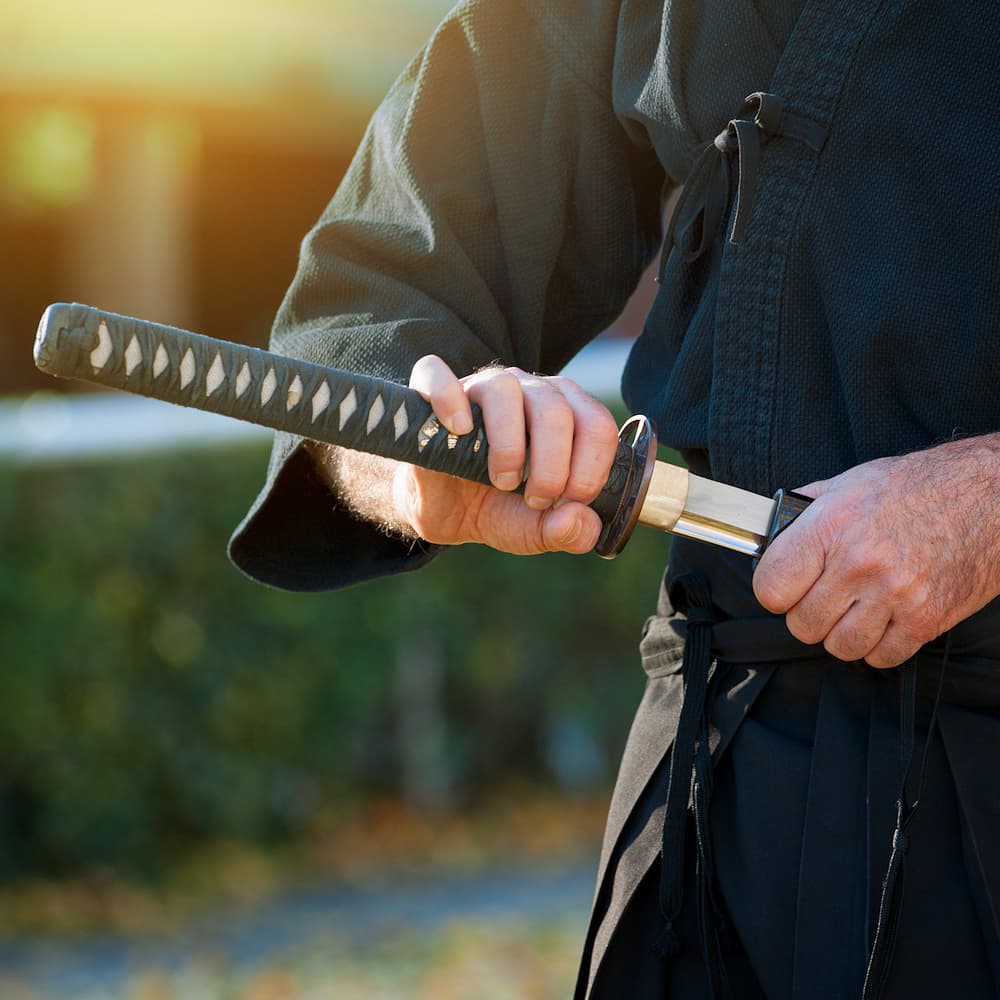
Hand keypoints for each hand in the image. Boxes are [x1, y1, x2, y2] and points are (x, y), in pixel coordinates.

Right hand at [392, 355, 619, 554]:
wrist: (442, 509)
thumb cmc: (496, 507)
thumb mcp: (535, 531)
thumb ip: (567, 532)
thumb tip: (580, 520)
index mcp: (566, 414)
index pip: (597, 424)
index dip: (590, 470)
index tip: (569, 503)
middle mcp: (529, 390)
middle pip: (555, 410)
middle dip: (552, 468)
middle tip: (536, 499)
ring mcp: (481, 387)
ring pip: (504, 389)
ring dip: (507, 447)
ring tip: (502, 480)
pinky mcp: (435, 393)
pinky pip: (436, 375)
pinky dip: (448, 400)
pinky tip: (458, 431)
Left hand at [752, 436, 999, 667]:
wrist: (989, 496)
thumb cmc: (921, 486)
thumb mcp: (851, 483)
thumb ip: (807, 512)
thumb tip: (772, 532)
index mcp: (832, 526)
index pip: (772, 587)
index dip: (775, 591)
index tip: (785, 587)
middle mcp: (859, 563)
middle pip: (802, 625)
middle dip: (808, 614)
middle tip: (825, 596)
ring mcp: (894, 595)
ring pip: (839, 647)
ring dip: (842, 633)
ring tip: (854, 609)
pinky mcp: (926, 619)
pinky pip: (881, 657)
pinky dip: (877, 646)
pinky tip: (883, 620)